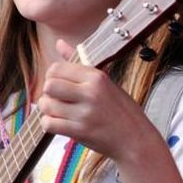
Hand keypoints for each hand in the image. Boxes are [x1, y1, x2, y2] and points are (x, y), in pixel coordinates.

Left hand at [37, 40, 155, 159]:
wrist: (135, 139)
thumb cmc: (121, 110)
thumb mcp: (105, 82)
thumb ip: (79, 62)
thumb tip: (58, 43)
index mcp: (97, 77)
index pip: (57, 68)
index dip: (52, 76)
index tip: (60, 84)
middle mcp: (90, 93)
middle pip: (49, 85)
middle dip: (48, 92)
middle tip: (57, 98)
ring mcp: (85, 113)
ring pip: (47, 105)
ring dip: (48, 109)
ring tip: (59, 112)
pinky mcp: (80, 131)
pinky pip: (49, 124)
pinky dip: (50, 124)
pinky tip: (60, 123)